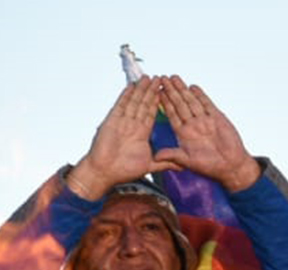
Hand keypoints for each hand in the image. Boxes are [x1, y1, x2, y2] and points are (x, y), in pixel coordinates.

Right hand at [67, 76, 179, 199]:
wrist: (105, 172)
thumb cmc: (124, 170)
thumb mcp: (150, 166)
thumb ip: (165, 163)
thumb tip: (182, 167)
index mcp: (142, 133)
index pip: (152, 114)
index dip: (158, 103)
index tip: (165, 92)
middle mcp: (133, 125)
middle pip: (144, 104)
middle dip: (151, 91)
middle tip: (159, 79)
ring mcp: (122, 122)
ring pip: (134, 102)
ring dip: (141, 90)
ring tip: (148, 78)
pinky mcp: (112, 121)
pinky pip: (120, 106)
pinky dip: (126, 95)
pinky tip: (131, 86)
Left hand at [155, 76, 261, 191]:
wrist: (231, 166)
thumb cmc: (210, 166)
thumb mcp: (188, 162)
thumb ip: (173, 156)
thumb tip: (156, 156)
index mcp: (183, 134)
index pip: (171, 114)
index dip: (164, 103)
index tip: (156, 92)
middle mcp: (192, 124)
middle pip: (179, 104)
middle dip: (171, 91)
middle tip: (162, 78)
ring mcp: (204, 120)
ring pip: (191, 101)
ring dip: (183, 90)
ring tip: (174, 78)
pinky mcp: (217, 118)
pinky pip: (206, 104)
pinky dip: (200, 95)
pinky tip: (193, 87)